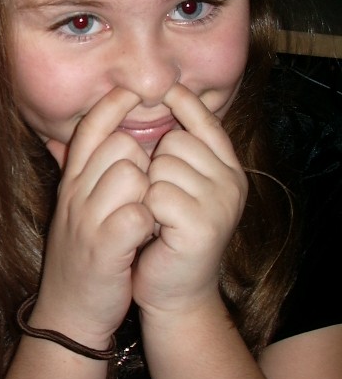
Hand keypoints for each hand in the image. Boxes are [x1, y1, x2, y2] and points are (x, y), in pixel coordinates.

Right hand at [34, 88, 154, 345]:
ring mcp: (87, 221)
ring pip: (131, 174)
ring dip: (149, 191)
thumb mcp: (75, 209)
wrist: (67, 314)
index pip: (90, 129)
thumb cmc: (82, 257)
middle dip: (144, 160)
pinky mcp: (104, 248)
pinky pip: (139, 213)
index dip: (113, 106)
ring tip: (146, 213)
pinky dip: (150, 222)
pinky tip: (147, 236)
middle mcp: (75, 196)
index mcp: (71, 183)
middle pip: (120, 146)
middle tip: (147, 187)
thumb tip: (99, 132)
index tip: (133, 92)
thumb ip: (85, 173)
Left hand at [133, 83, 247, 316]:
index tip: (166, 87)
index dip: (185, 102)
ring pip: (163, 165)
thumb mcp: (170, 186)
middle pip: (175, 141)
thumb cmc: (163, 236)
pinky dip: (145, 210)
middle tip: (158, 201)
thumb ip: (167, 150)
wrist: (171, 291)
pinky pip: (156, 193)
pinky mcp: (204, 225)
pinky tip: (155, 230)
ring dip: (147, 190)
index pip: (206, 121)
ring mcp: (222, 203)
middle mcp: (232, 182)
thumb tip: (146, 99)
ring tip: (157, 217)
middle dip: (153, 166)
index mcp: (226, 168)